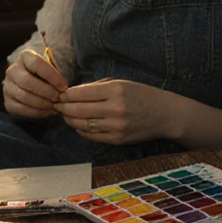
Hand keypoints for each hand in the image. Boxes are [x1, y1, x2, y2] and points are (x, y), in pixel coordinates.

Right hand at [3, 49, 66, 118]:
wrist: (31, 86)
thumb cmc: (45, 76)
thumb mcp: (50, 70)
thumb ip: (55, 76)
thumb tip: (62, 89)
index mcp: (24, 57)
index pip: (36, 63)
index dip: (51, 75)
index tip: (63, 86)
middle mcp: (12, 70)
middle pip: (28, 81)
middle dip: (46, 92)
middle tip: (58, 98)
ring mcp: (8, 87)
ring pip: (24, 96)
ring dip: (42, 103)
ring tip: (55, 106)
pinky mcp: (8, 102)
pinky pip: (21, 109)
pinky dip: (37, 112)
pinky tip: (48, 111)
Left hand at [54, 79, 174, 144]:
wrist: (165, 114)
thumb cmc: (142, 95)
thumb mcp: (122, 83)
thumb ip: (97, 87)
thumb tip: (72, 92)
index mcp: (116, 90)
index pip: (80, 93)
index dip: (66, 94)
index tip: (60, 94)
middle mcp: (115, 108)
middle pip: (77, 109)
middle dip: (63, 107)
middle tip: (57, 105)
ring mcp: (116, 126)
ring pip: (81, 124)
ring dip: (69, 119)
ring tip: (65, 114)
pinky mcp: (117, 139)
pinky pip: (91, 136)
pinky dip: (81, 130)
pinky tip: (79, 124)